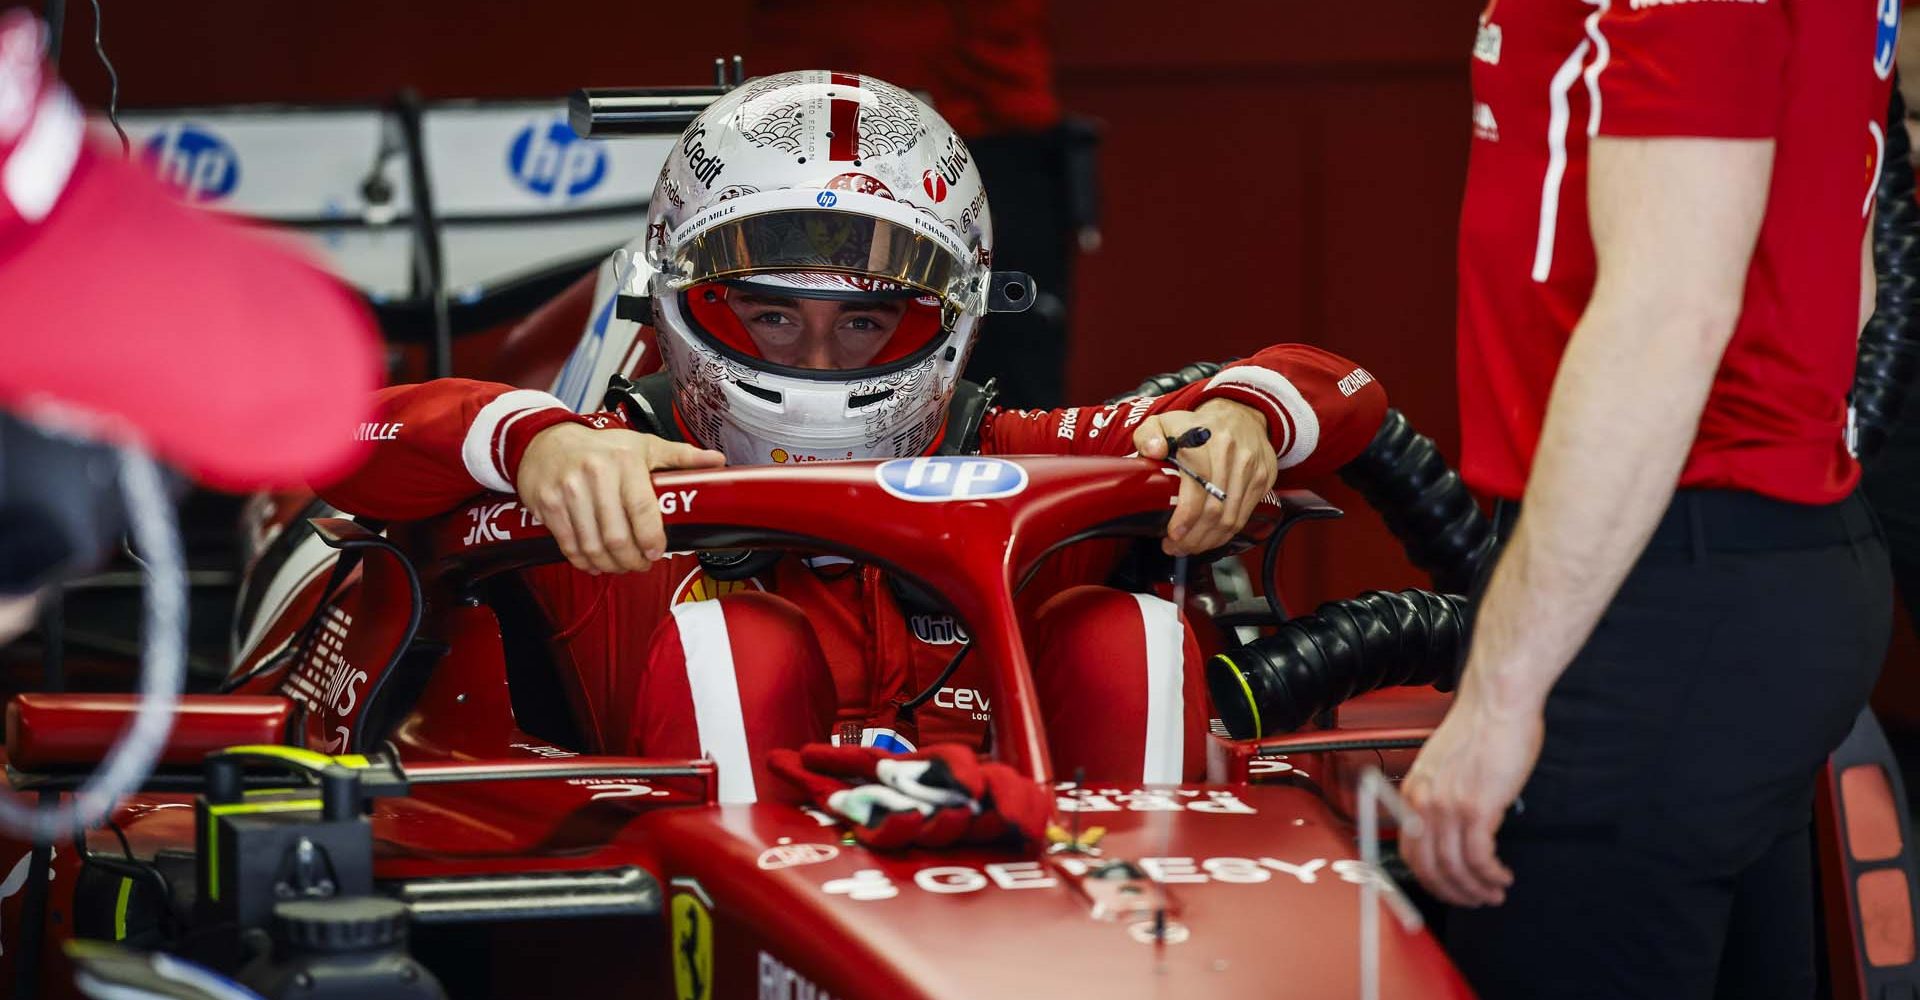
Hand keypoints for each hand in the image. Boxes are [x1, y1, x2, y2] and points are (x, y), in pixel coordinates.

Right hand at [515, 423, 724, 573]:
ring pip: (592, 545)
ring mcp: (568, 491)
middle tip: (640, 565)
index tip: (656, 553)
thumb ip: (681, 456)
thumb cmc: (602, 448)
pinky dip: (583, 561)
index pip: (642, 510)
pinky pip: (568, 545)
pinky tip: (595, 563)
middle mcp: (595, 475)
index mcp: (624, 462)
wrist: (547, 441)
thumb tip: (717, 460)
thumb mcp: (644, 445)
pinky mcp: (548, 505)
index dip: (651, 540)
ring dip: (609, 565)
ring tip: (620, 565)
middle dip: (632, 560)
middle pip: (616, 536)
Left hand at [1133, 399, 1275, 555]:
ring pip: (1231, 517)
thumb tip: (1153, 450)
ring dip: (1208, 540)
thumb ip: (1148, 435)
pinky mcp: (1263, 478)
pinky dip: (1226, 534)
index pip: (1198, 484)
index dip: (1186, 516)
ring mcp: (1250, 467)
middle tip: (1176, 546)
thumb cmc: (1196, 425)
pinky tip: (1210, 538)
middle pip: (1214, 508)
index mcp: (1203, 439)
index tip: (1172, 533)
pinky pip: (1244, 516)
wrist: (1239, 413)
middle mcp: (1231, 453)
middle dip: (1193, 536)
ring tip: (1189, 547)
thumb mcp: (1164, 421)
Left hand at [1400, 694, 1541, 906]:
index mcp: (1413, 792)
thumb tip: (1451, 826)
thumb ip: (1441, 794)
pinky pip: (1480, 858)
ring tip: (1495, 891)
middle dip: (1454, 892)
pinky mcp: (1478, 808)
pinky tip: (1503, 876)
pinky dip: (1491, 875)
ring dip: (1477, 888)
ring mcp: (1449, 807)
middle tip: (1475, 900)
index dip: (1429, 878)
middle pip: (1430, 867)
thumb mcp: (1444, 764)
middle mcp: (1424, 802)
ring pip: (1456, 868)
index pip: (1409, 852)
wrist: (1497, 702)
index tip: (1447, 887)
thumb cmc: (1479, 727)